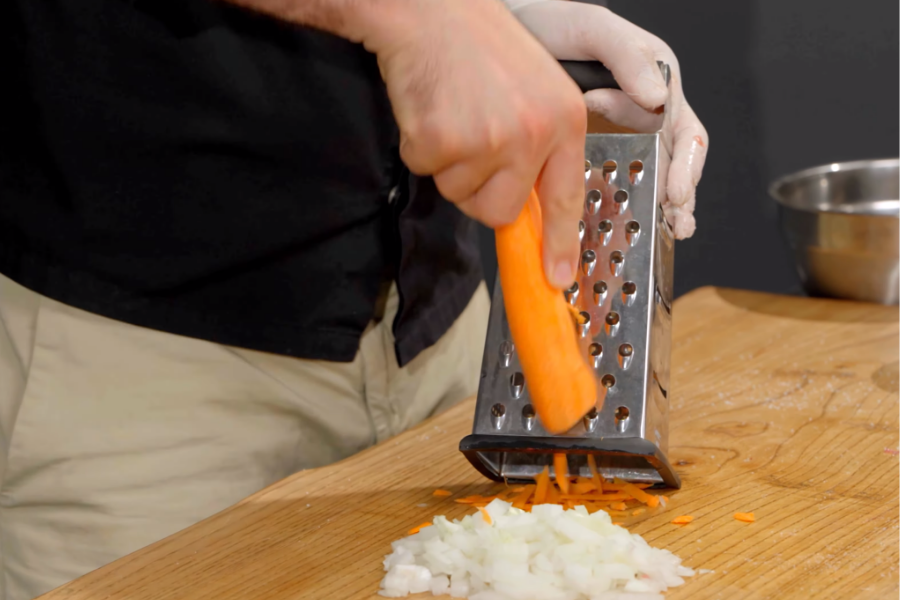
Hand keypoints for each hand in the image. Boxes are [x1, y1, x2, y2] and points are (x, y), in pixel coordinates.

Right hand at [356, 0, 586, 287]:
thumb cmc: (478, 46)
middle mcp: (534, 132)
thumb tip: (526, 211)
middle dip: (479, 190)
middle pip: (501, 211)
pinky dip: (420, 148)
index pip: (566, 198)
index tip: (557, 279)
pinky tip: (430, 109)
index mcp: (564, 119)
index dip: (561, 244)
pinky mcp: (445, 141)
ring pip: (461, 196)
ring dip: (448, 165)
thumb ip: (539, 148)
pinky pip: (427, 173)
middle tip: (470, 139)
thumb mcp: (533, 90)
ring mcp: (491, 138)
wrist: (430, 10)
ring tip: (453, 113)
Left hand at [506, 0, 708, 238]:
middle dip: (679, 198)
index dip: (686, 167)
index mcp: (654, 84)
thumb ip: (627, 57)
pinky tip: (609, 230)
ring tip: (661, 234)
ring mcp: (614, 136)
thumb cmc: (549, 23)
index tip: (675, 193)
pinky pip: (603, 183)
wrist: (505, 34)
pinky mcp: (583, 152)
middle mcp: (640, 113)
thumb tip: (658, 99)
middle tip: (676, 224)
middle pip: (672, 164)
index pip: (684, 133)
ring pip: (643, 179)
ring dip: (652, 209)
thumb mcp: (590, 29)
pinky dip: (610, 208)